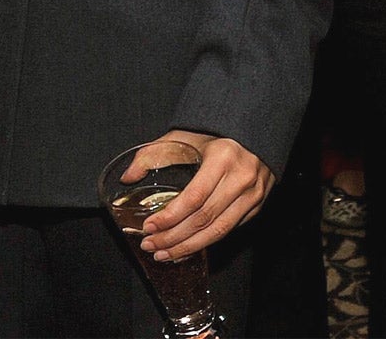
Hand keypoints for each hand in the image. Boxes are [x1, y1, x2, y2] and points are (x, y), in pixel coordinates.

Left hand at [136, 131, 275, 260]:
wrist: (254, 130)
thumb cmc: (218, 132)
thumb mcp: (186, 135)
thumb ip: (154, 152)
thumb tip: (128, 176)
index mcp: (223, 157)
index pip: (194, 197)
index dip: (170, 217)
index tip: (149, 227)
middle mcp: (241, 177)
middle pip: (204, 219)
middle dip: (173, 238)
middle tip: (150, 245)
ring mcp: (253, 193)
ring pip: (218, 231)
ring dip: (188, 247)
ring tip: (165, 254)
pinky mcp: (257, 205)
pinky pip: (230, 230)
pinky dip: (206, 242)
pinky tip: (187, 247)